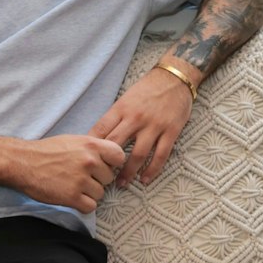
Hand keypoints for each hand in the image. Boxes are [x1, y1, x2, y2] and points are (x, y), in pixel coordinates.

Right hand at [6, 135, 125, 212]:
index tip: (103, 166)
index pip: (119, 156)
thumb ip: (93, 148)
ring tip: (73, 186)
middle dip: (98, 180)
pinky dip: (82, 205)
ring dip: (89, 193)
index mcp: (91, 145)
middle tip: (80, 177)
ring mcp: (81, 180)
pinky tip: (72, 197)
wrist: (23, 162)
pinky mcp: (72, 197)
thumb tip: (111, 157)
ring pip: (100, 193)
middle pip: (109, 178)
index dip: (113, 163)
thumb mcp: (74, 140)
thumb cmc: (47, 151)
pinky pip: (90, 206)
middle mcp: (89, 161)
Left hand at [88, 64, 194, 186]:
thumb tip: (98, 138)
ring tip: (121, 184)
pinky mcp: (170, 131)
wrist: (174, 78)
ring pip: (137, 155)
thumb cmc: (147, 89)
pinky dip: (152, 170)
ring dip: (128, 172)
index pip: (100, 130)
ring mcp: (154, 125)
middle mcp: (135, 118)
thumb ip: (115, 117)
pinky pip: (160, 155)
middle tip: (101, 177)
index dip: (91, 148)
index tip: (87, 160)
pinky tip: (145, 180)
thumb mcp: (126, 98)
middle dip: (107, 164)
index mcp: (121, 109)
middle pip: (115, 145)